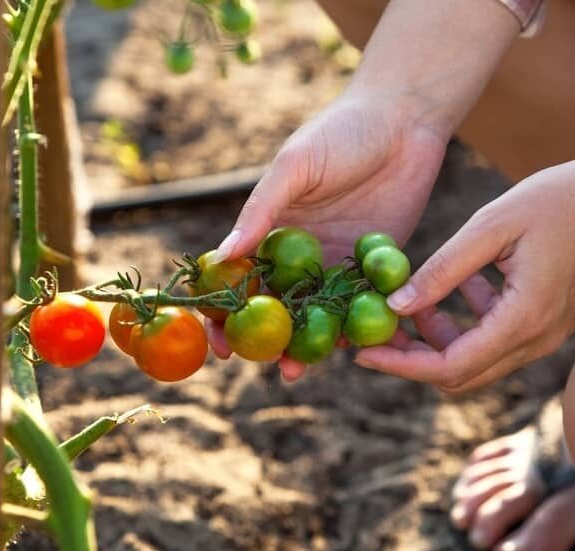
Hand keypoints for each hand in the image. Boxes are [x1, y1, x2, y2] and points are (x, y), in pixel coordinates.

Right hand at [209, 92, 447, 377]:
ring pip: (316, 314)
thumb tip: (220, 258)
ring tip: (297, 370)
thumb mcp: (294, 168)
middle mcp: (300, 253)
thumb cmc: (340, 132)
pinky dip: (352, 329)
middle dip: (265, 340)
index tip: (218, 342)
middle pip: (277, 306)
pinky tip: (346, 350)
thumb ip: (260, 212)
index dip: (225, 313)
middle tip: (262, 366)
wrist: (405, 118)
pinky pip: (360, 304)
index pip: (240, 279)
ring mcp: (336, 262)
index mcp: (271, 230)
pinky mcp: (374, 265)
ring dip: (306, 344)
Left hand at [357, 161, 574, 392]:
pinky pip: (491, 340)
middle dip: (410, 357)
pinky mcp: (543, 322)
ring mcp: (544, 334)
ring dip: (434, 339)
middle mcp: (536, 338)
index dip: (401, 365)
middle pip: (460, 374)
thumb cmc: (557, 200)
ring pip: (474, 360)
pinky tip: (454, 286)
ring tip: (407, 301)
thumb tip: (394, 306)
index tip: (361, 352)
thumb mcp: (491, 227)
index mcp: (524, 319)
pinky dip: (461, 324)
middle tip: (374, 329)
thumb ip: (442, 270)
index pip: (451, 366)